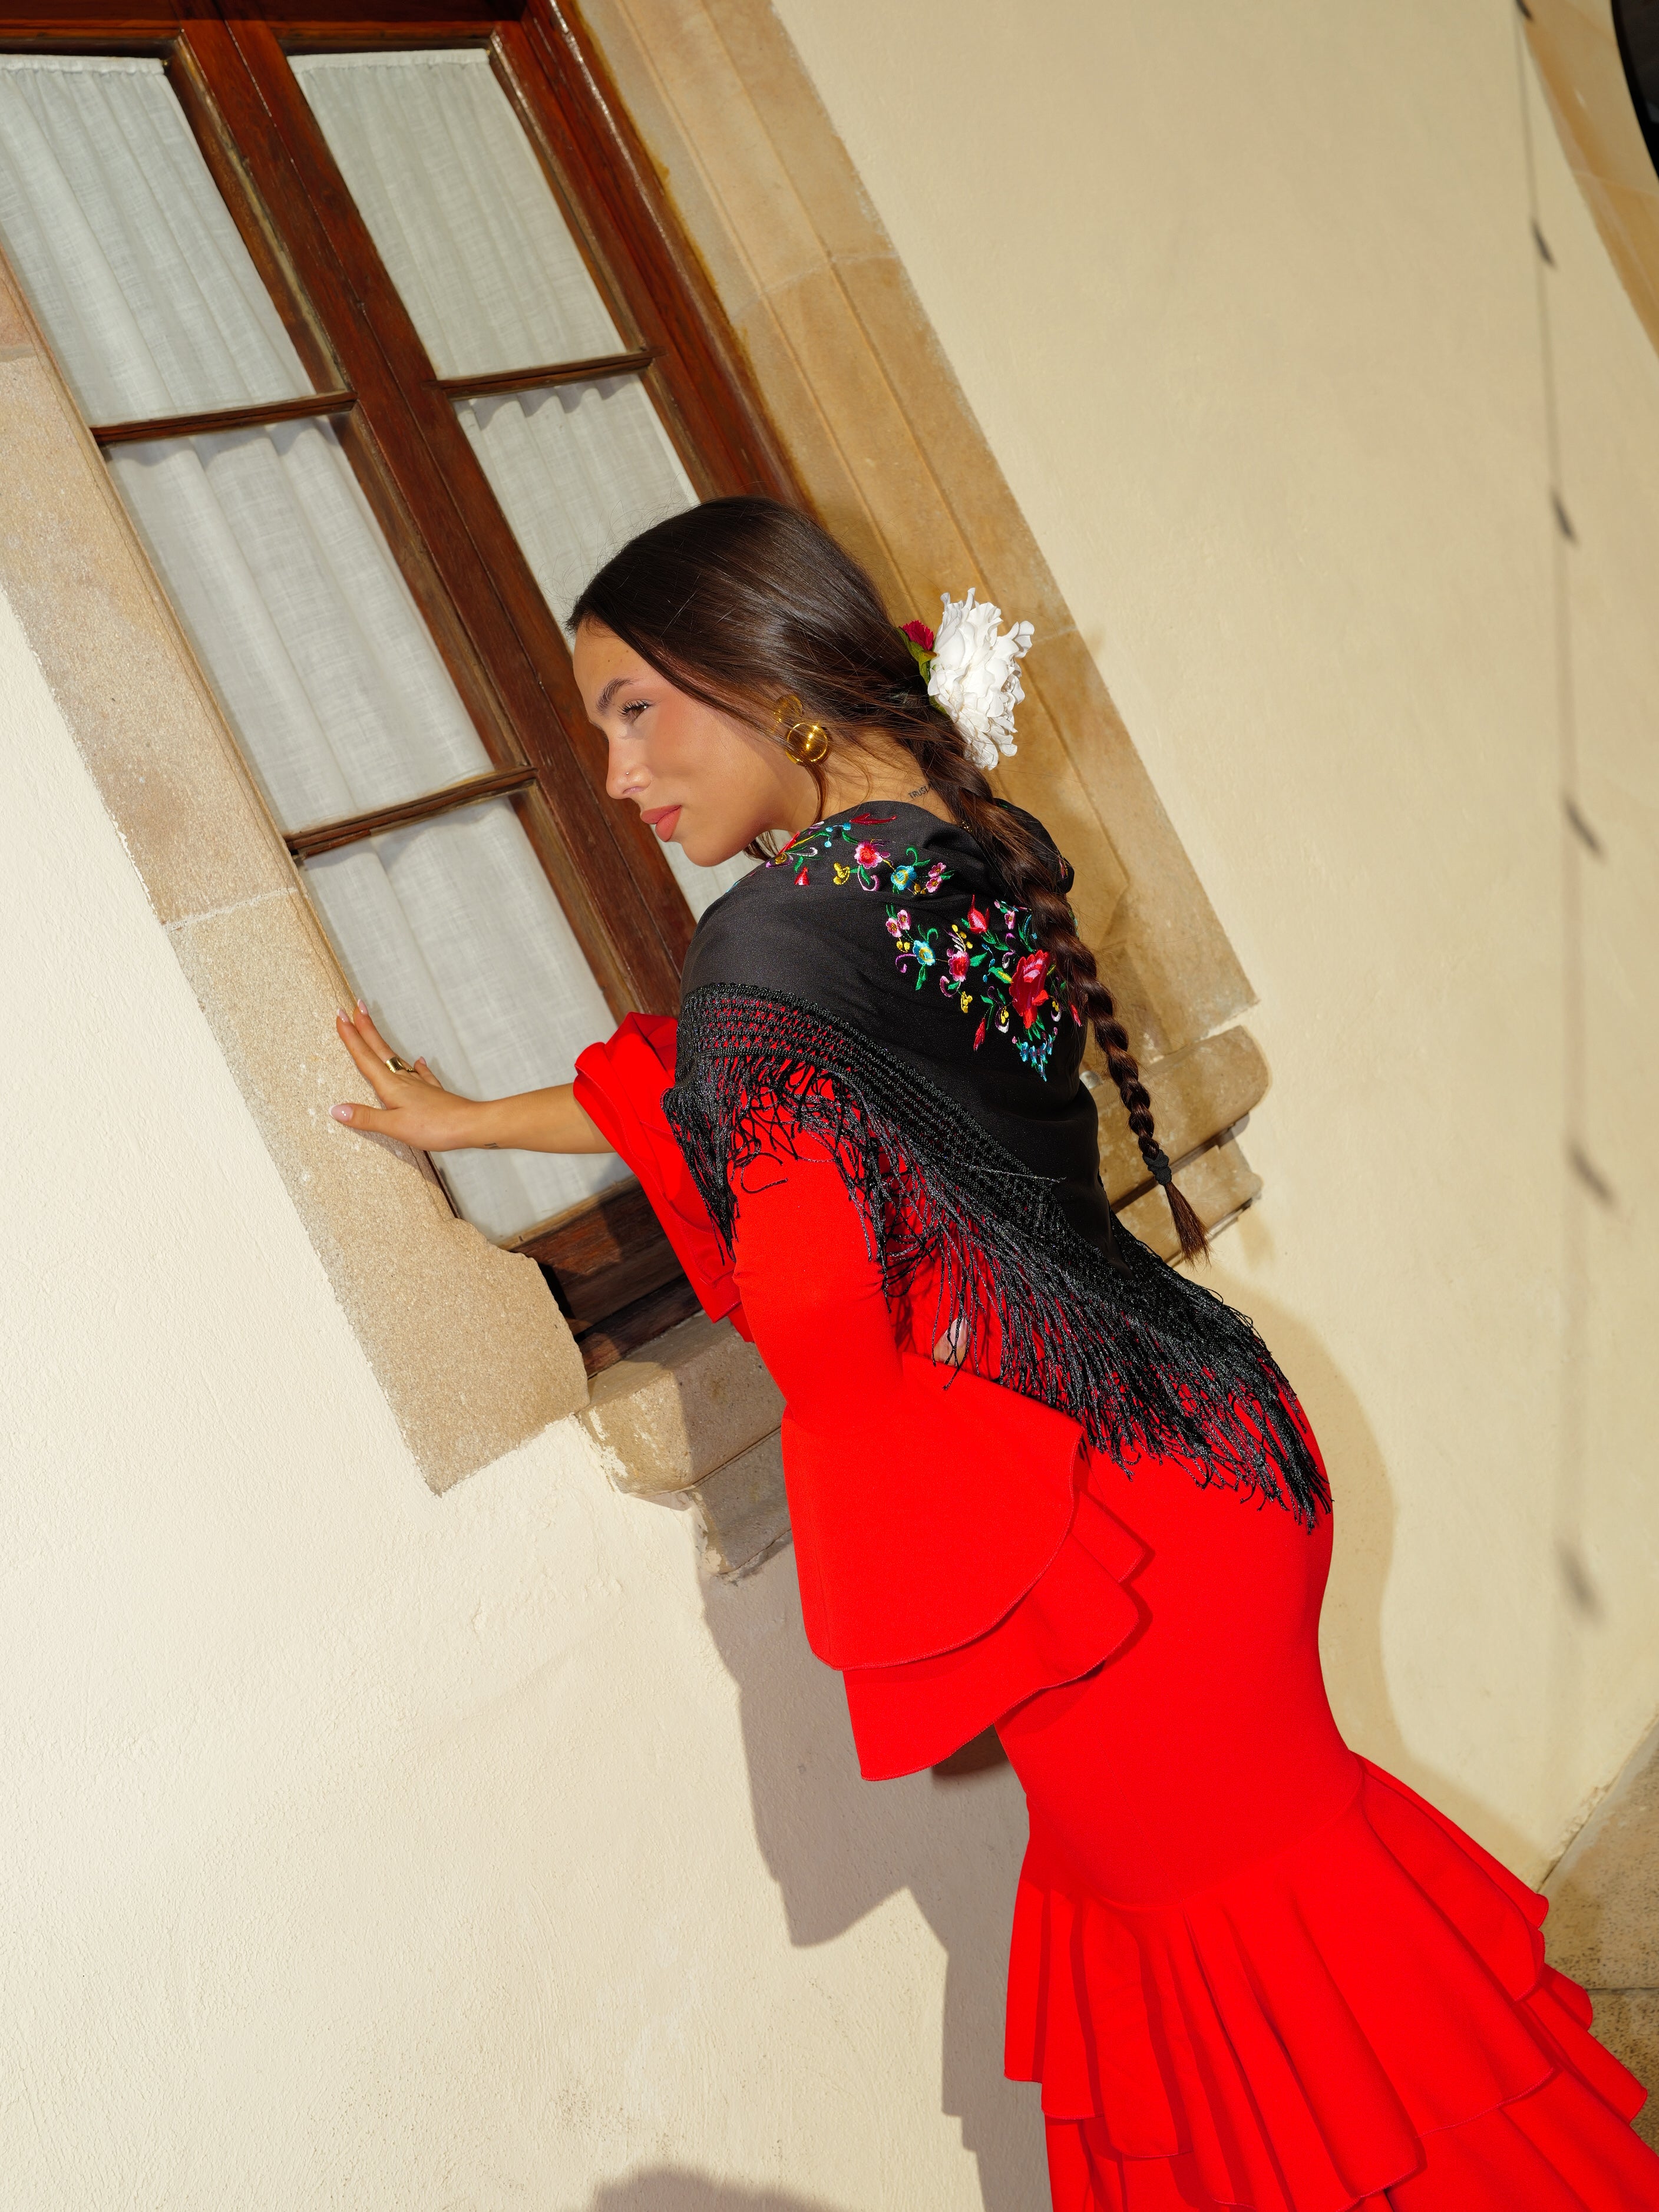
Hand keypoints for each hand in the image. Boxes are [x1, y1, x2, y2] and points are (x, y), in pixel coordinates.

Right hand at [331, 1002, 485, 1152]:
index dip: (351, 1037)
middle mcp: (404, 1080)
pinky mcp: (433, 1092)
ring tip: (375, 1033)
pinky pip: (422, 1074)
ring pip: (396, 1058)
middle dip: (366, 1028)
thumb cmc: (434, 1127)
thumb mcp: (394, 1126)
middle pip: (380, 1050)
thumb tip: (336, 1109)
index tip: (340, 1015)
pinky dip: (417, 1066)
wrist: (470, 1125)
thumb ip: (366, 1117)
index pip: (365, 1057)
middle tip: (355, 1006)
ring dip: (383, 1044)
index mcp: (391, 1085)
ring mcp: (420, 1084)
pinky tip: (419, 1061)